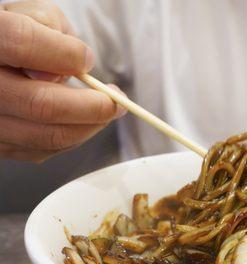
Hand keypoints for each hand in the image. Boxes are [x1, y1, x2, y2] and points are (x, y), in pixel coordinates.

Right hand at [0, 0, 125, 162]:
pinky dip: (73, 138)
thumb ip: (53, 30)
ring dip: (90, 126)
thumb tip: (77, 63)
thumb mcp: (32, 16)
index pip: (22, 43)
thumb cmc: (15, 37)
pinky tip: (83, 122)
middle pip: (42, 104)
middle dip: (94, 106)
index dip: (64, 54)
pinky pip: (43, 150)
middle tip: (116, 101)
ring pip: (48, 135)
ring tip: (107, 111)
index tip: (88, 61)